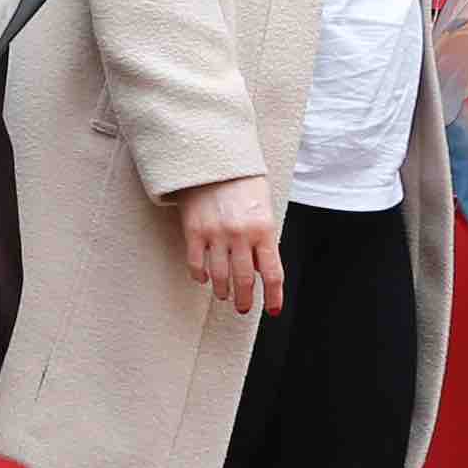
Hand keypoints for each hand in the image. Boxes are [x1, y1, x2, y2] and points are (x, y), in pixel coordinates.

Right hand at [178, 176, 283, 316]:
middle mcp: (241, 234)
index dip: (273, 296)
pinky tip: (204, 278)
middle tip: (243, 307)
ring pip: (219, 277)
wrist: (213, 158)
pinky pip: (196, 264)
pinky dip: (200, 276)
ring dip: (223, 291)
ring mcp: (216, 234)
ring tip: (224, 295)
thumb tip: (261, 269)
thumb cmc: (242, 181)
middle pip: (244, 280)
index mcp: (264, 228)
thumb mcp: (264, 207)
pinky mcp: (194, 231)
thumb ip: (264, 238)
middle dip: (244, 300)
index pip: (273, 273)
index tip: (273, 309)